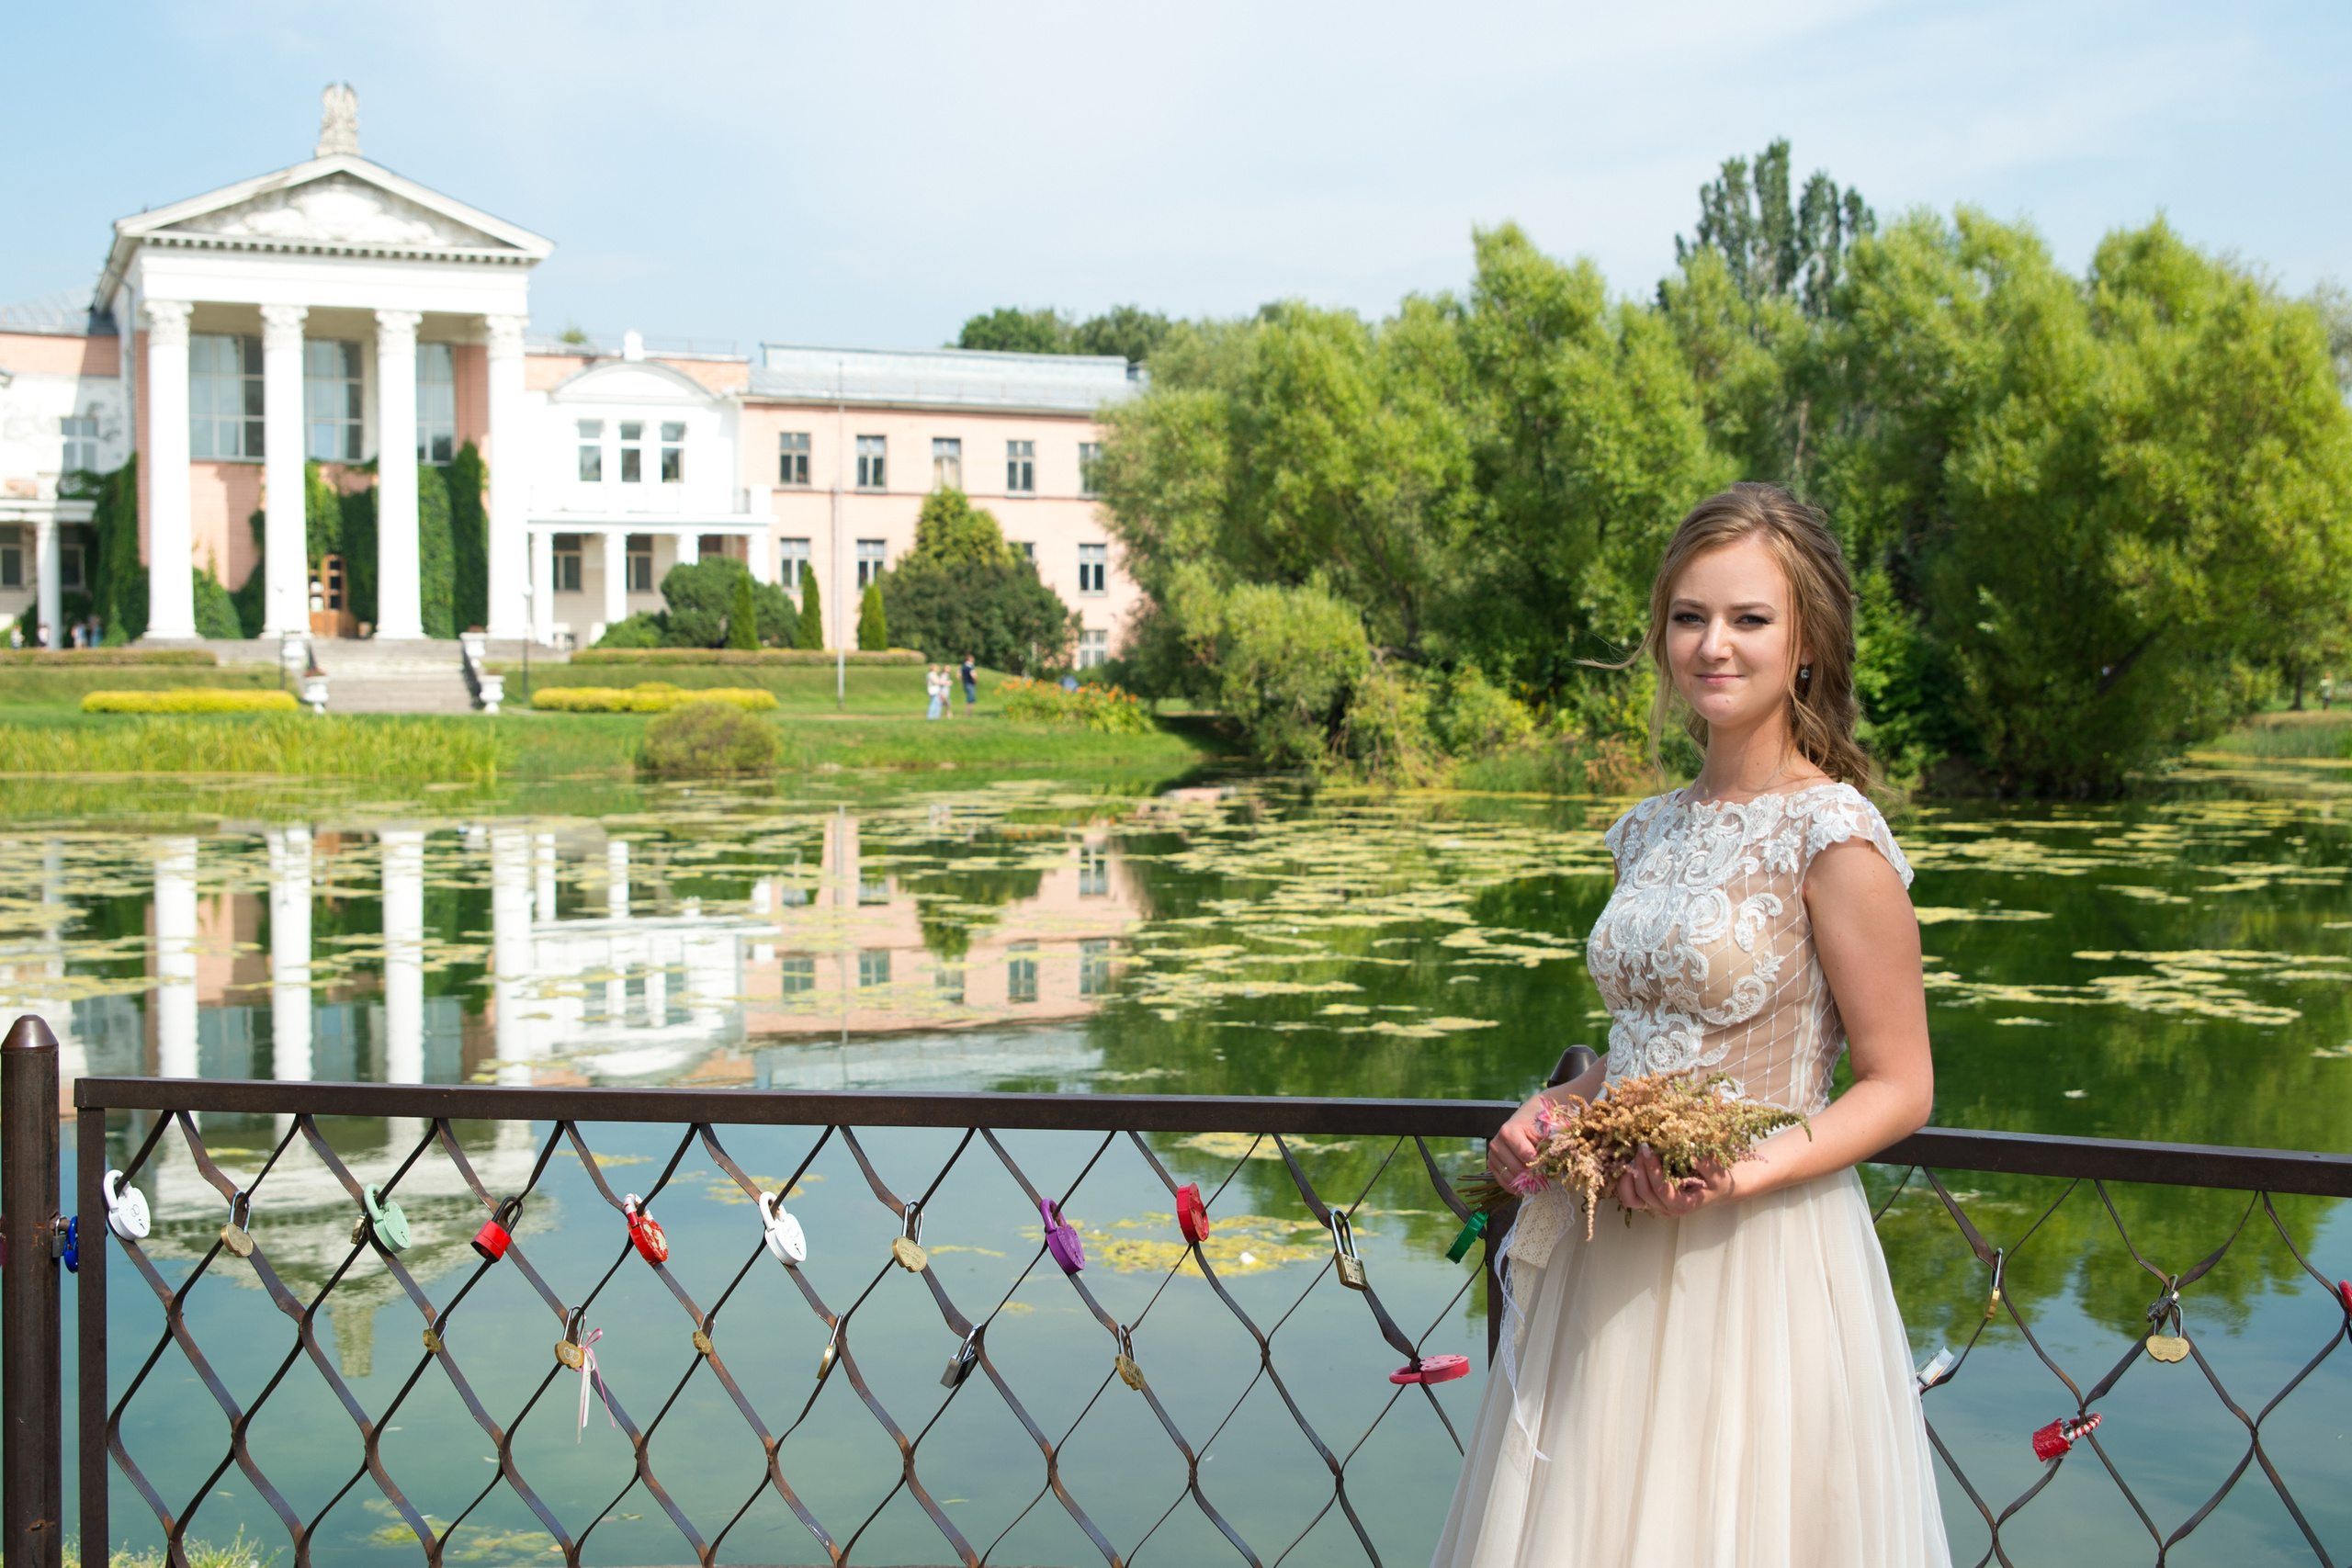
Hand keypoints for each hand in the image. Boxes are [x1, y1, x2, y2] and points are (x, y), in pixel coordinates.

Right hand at [1488, 1093, 1558, 1191]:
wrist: (1527, 1117)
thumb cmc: (1537, 1123)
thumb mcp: (1545, 1130)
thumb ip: (1548, 1146)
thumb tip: (1551, 1165)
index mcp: (1509, 1132)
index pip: (1526, 1156)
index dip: (1540, 1165)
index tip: (1550, 1169)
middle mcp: (1497, 1143)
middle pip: (1517, 1169)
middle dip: (1533, 1176)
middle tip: (1546, 1180)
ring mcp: (1493, 1154)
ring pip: (1509, 1178)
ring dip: (1524, 1184)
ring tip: (1538, 1185)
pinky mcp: (1492, 1163)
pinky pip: (1503, 1181)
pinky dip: (1515, 1187)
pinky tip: (1526, 1188)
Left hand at [1614, 1143, 1730, 1217]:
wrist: (1720, 1189)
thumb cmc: (1719, 1182)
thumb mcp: (1717, 1173)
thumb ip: (1705, 1164)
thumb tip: (1689, 1148)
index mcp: (1683, 1205)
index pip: (1661, 1190)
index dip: (1652, 1169)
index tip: (1648, 1149)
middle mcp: (1667, 1209)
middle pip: (1644, 1192)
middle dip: (1639, 1168)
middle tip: (1641, 1147)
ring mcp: (1657, 1206)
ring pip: (1632, 1197)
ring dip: (1629, 1176)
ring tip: (1634, 1155)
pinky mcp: (1652, 1200)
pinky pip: (1631, 1196)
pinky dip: (1627, 1181)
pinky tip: (1631, 1164)